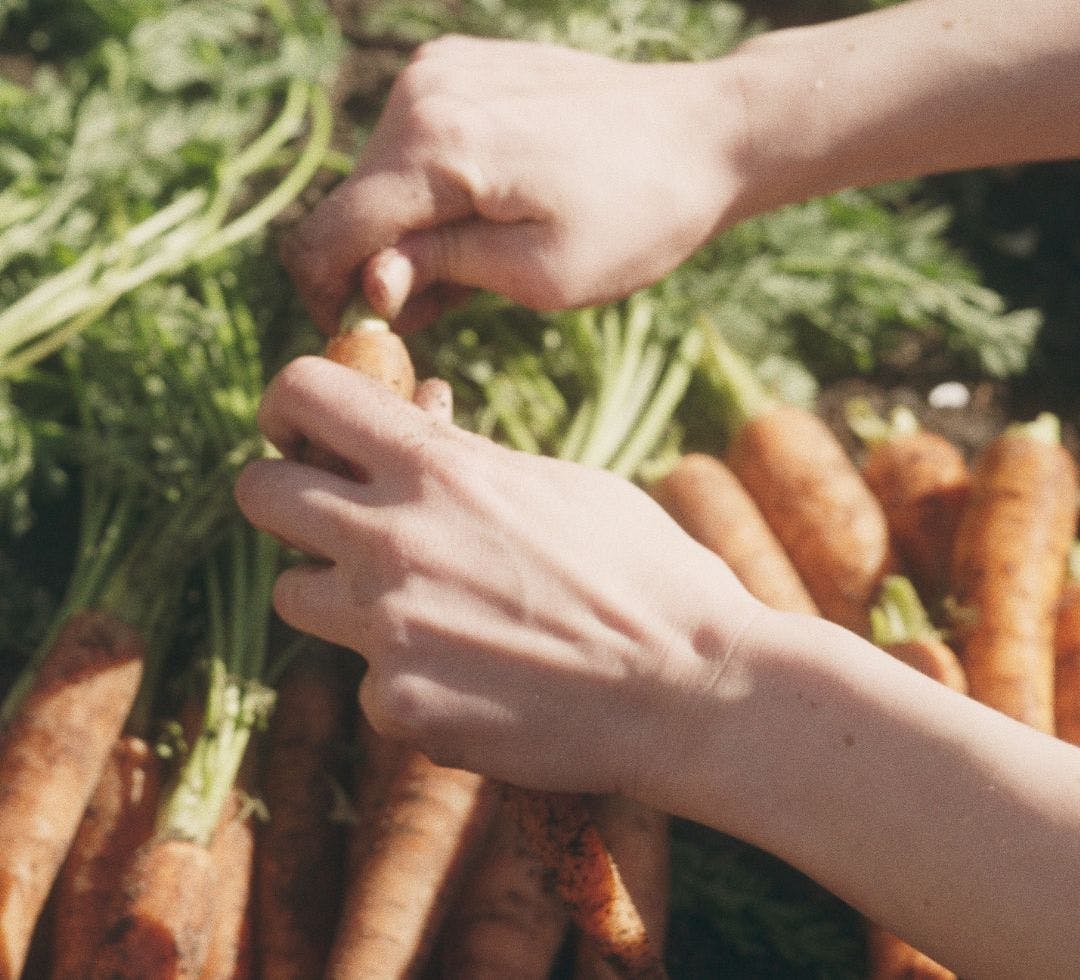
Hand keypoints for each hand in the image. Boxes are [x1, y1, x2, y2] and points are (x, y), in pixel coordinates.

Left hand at [234, 355, 761, 795]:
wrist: (690, 689)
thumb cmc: (644, 572)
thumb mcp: (557, 485)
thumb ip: (468, 457)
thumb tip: (415, 418)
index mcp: (439, 468)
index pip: (303, 393)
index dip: (287, 406)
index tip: (300, 431)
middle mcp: (393, 540)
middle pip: (258, 495)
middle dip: (286, 498)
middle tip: (334, 516)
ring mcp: (387, 630)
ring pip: (294, 596)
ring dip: (337, 595)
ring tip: (418, 607)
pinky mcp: (398, 707)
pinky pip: (367, 680)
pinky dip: (406, 677)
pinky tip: (476, 681)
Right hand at [281, 35, 748, 332]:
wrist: (706, 133)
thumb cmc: (637, 217)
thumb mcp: (540, 275)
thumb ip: (441, 272)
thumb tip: (367, 282)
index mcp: (437, 146)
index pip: (329, 234)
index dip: (329, 297)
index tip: (368, 337)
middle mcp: (422, 93)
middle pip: (351, 207)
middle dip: (382, 268)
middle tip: (452, 305)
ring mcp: (439, 69)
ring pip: (378, 179)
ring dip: (410, 232)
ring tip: (485, 259)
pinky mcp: (460, 67)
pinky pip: (412, 146)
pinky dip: (433, 193)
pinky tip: (490, 215)